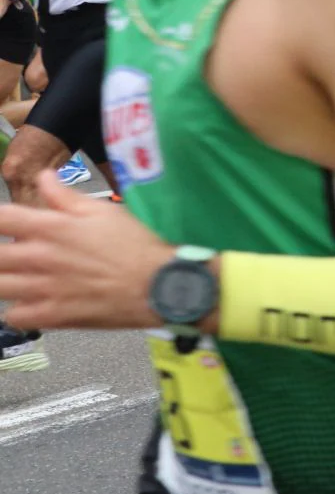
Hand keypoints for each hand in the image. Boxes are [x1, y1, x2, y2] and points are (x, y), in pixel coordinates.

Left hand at [0, 174, 176, 329]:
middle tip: (12, 253)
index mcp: (52, 227)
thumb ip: (66, 195)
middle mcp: (40, 257)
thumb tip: (43, 176)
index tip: (5, 223)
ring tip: (16, 276)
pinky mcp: (52, 315)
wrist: (159, 284)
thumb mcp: (104, 211)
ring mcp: (43, 289)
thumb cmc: (136, 244)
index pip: (2, 218)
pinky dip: (16, 310)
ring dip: (3, 279)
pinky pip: (13, 316)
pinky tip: (29, 302)